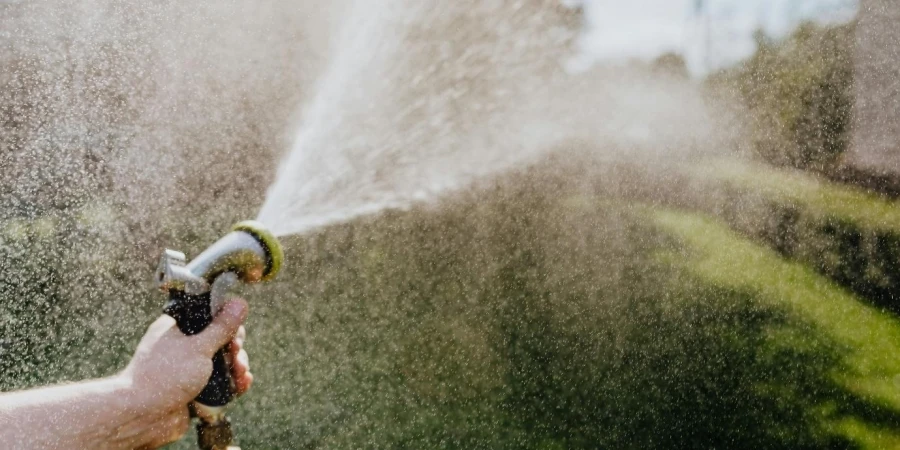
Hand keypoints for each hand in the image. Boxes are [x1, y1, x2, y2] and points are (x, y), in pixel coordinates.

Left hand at [117, 299, 253, 448]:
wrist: (142, 417)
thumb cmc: (164, 377)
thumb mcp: (198, 348)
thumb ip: (222, 327)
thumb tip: (240, 302)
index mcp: (176, 328)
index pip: (209, 317)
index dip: (227, 324)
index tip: (235, 334)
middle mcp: (181, 347)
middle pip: (220, 341)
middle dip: (234, 349)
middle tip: (236, 356)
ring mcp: (187, 369)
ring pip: (222, 363)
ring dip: (236, 367)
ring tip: (241, 375)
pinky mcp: (193, 389)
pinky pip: (219, 383)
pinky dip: (231, 384)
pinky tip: (241, 385)